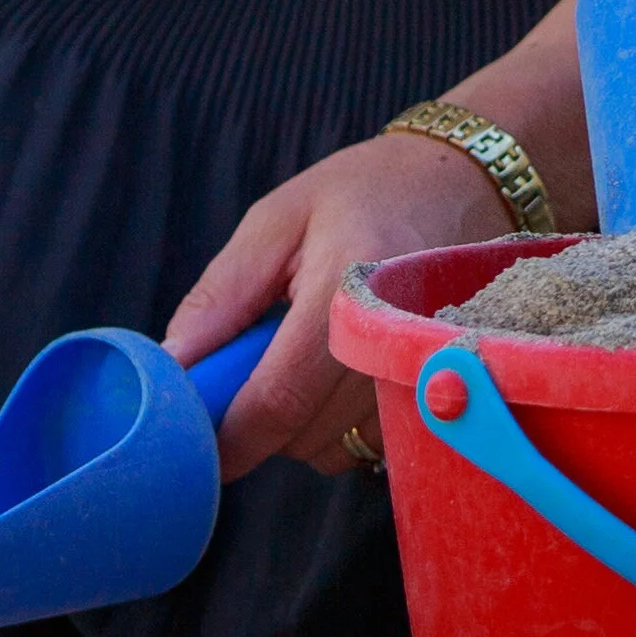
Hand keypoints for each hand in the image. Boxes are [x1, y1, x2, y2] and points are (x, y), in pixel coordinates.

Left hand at [164, 131, 518, 480]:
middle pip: (300, 435)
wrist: (461, 186)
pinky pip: (364, 445)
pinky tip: (335, 372)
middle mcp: (387, 345)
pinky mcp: (433, 396)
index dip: (225, 437)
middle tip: (247, 363)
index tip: (188, 444)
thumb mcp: (278, 220)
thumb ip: (222, 295)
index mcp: (341, 293)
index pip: (275, 401)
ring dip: (296, 425)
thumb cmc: (362, 194)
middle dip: (256, 420)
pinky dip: (334, 425)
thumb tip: (174, 366)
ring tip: (299, 355)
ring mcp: (418, 377)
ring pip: (329, 449)